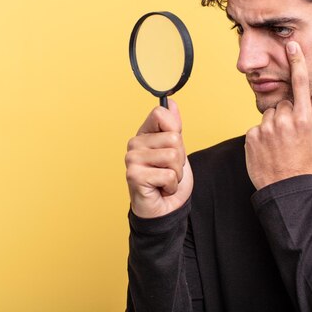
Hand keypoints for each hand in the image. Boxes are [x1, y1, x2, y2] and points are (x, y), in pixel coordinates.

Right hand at [125, 99, 192, 218]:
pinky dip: (171, 186)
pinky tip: (161, 189)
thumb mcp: (176, 150)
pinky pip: (168, 174)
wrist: (164, 209)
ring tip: (165, 180)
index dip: (175, 130)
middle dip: (179, 158)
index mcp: (144, 134)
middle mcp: (134, 144)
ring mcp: (132, 159)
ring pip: (173, 156)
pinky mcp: (134, 176)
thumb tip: (171, 102)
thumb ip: (173, 127)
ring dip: (176, 173)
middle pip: (173, 138)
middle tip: (169, 170)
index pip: (160, 113)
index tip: (172, 146)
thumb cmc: (168, 180)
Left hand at [245, 41, 311, 189]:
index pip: (300, 84)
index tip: (292, 44)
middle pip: (282, 103)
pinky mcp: (251, 135)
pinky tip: (267, 149)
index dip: (297, 62)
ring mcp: (266, 128)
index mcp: (305, 119)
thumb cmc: (304, 162)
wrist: (284, 188)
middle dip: (286, 113)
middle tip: (289, 135)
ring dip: (273, 125)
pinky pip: (257, 127)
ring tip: (278, 144)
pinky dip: (261, 135)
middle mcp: (285, 120)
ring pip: (268, 115)